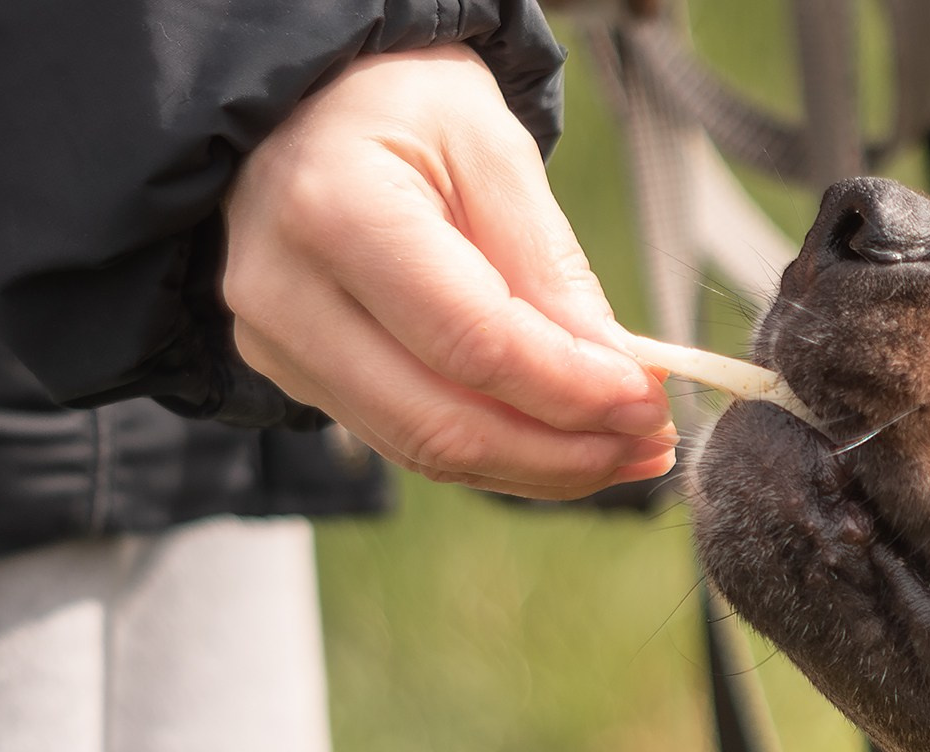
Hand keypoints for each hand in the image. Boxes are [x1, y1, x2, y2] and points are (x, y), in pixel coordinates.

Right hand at [224, 46, 673, 497]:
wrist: (303, 107)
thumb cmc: (400, 107)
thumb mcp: (491, 148)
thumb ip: (550, 267)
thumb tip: (619, 375)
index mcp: (335, 211)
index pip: (473, 343)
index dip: (572, 390)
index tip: (650, 402)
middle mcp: (285, 292)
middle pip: (443, 424)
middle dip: (564, 453)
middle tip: (648, 442)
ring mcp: (279, 343)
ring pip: (426, 450)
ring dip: (538, 467)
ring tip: (623, 449)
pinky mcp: (296, 374)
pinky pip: (408, 439)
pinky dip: (496, 452)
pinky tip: (562, 441)